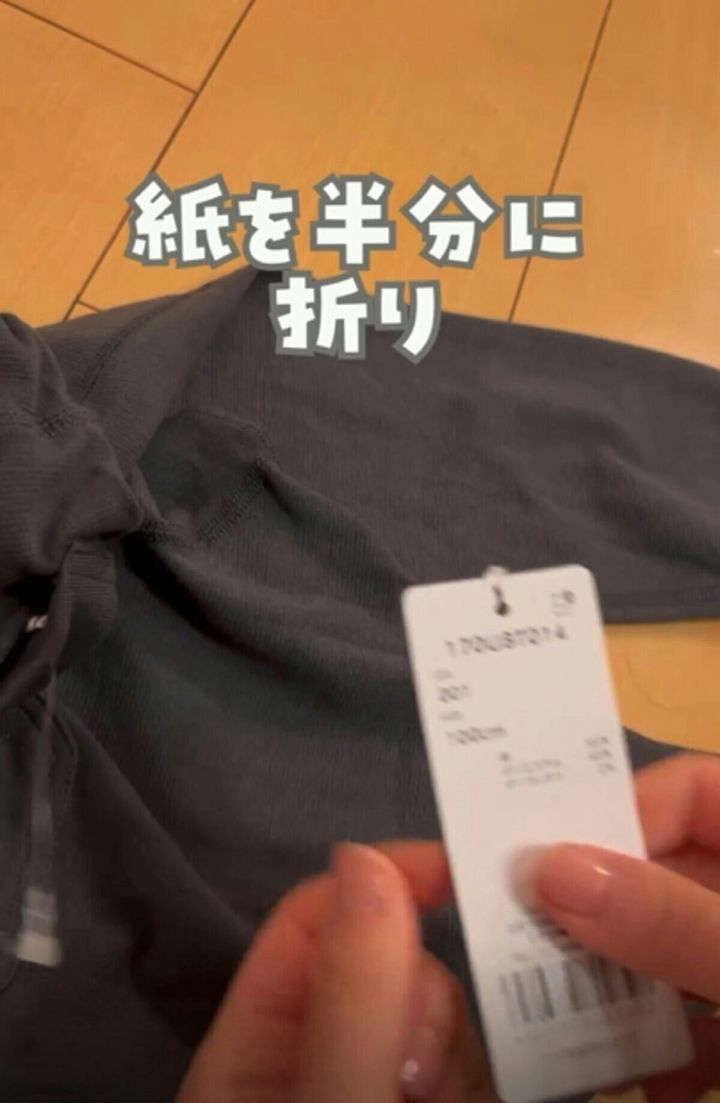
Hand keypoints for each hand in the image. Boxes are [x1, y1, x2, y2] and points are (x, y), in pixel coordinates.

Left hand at [176, 840, 493, 1102]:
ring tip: (435, 1100)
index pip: (315, 917)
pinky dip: (474, 1076)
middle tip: (416, 1066)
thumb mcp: (327, 1093)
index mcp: (257, 1039)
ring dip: (452, 1047)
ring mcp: (378, 1079)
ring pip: (439, 1014)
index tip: (457, 868)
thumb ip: (352, 993)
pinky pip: (469, 1061)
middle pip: (393, 961)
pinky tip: (462, 1100)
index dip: (382, 878)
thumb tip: (369, 861)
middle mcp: (319, 1053)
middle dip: (422, 995)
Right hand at [535, 752, 719, 1102]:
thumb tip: (549, 869)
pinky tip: (645, 1081)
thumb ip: (671, 918)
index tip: (548, 862)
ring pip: (673, 951)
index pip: (689, 788)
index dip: (618, 811)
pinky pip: (702, 1016)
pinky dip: (672, 1049)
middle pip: (666, 873)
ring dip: (623, 988)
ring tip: (561, 1014)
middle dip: (600, 911)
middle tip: (526, 936)